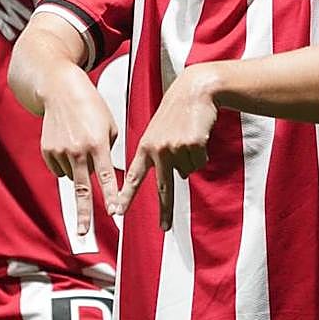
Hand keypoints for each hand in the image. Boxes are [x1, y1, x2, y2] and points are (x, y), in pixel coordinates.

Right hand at [37, 64, 119, 234]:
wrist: (60, 90)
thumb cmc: (90, 106)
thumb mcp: (109, 125)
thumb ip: (109, 151)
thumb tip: (101, 175)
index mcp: (98, 143)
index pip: (106, 176)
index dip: (111, 196)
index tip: (115, 213)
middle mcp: (78, 150)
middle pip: (82, 189)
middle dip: (84, 213)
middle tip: (84, 234)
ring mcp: (60, 151)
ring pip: (72, 177)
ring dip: (78, 169)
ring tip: (80, 143)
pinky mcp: (47, 151)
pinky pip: (60, 169)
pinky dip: (66, 163)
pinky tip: (68, 143)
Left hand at [116, 64, 218, 230]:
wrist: (194, 91)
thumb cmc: (176, 112)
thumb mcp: (159, 132)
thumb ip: (160, 155)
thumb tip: (179, 179)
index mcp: (145, 146)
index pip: (133, 176)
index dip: (125, 195)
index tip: (117, 212)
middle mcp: (158, 149)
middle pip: (163, 188)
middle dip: (165, 210)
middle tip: (164, 228)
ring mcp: (176, 147)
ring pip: (188, 171)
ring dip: (191, 159)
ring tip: (188, 137)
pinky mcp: (193, 145)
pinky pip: (200, 162)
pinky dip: (201, 152)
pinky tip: (198, 135)